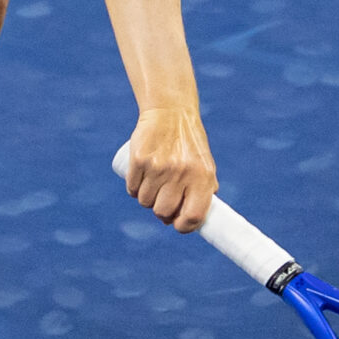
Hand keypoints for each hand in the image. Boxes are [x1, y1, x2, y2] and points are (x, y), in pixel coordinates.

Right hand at [121, 107, 216, 232]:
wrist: (170, 112)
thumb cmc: (189, 143)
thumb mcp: (205, 164)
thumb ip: (205, 190)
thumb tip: (196, 219)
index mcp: (202, 177)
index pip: (194, 216)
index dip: (184, 226)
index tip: (176, 224)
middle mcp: (181, 173)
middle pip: (163, 211)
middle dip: (160, 211)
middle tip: (162, 200)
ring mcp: (159, 167)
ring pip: (145, 201)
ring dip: (146, 199)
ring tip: (152, 185)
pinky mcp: (140, 159)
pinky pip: (132, 188)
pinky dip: (134, 189)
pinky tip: (140, 180)